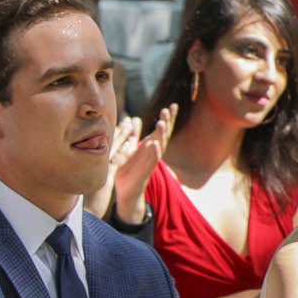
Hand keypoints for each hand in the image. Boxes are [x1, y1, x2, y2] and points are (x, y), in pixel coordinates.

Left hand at [109, 104, 174, 221]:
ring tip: (161, 123)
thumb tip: (133, 119)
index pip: (162, 129)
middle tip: (168, 109)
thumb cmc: (128, 170)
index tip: (172, 105)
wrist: (125, 192)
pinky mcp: (145, 172)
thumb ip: (133, 135)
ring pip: (160, 146)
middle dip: (167, 122)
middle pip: (164, 135)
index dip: (168, 118)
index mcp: (150, 146)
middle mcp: (153, 153)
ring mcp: (151, 162)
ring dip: (161, 134)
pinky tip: (154, 144)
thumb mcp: (129, 149)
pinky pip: (151, 161)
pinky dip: (153, 152)